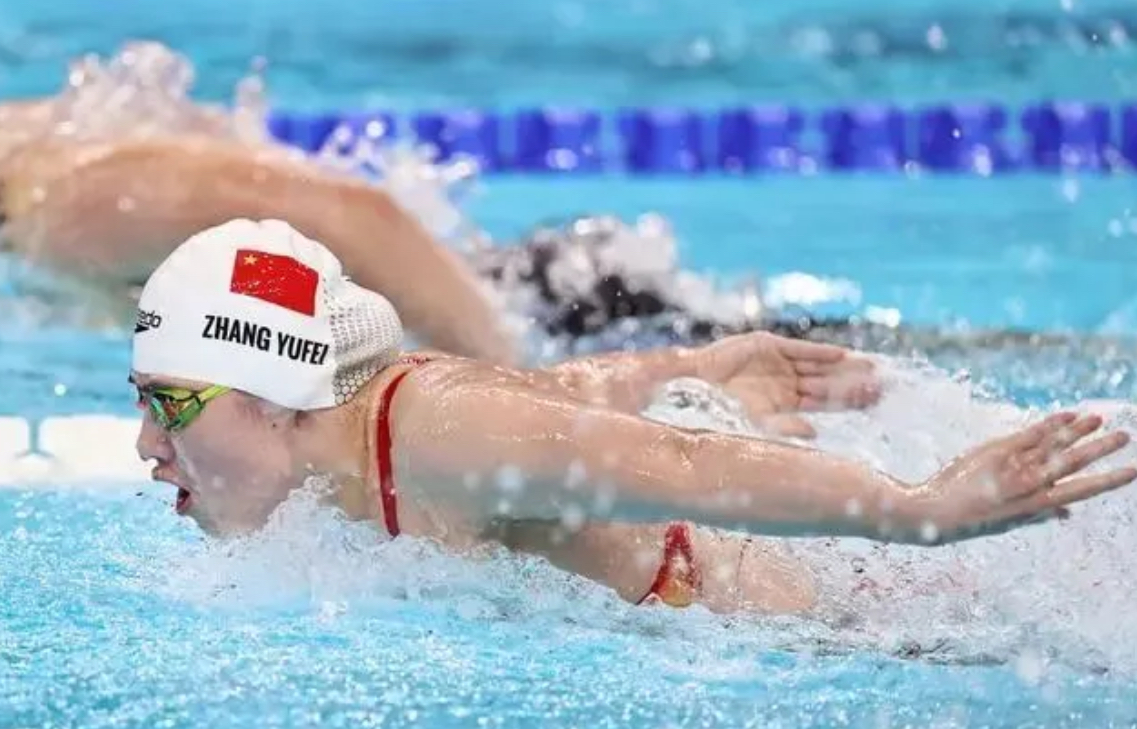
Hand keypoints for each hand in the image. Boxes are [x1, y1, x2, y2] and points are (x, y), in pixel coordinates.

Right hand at [694, 332, 880, 437]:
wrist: (691, 383)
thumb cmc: (719, 410)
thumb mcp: (756, 424)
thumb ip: (785, 428)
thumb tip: (814, 434)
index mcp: (785, 404)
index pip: (824, 402)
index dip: (848, 400)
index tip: (875, 401)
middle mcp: (785, 383)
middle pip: (826, 382)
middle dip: (852, 383)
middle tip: (882, 384)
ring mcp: (777, 363)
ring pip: (817, 365)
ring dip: (842, 367)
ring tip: (871, 368)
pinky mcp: (766, 344)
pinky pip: (799, 349)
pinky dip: (819, 352)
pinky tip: (842, 355)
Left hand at [904, 412, 1135, 543]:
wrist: (932, 514)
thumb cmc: (971, 518)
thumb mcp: (1008, 521)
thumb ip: (1039, 514)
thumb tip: (1067, 514)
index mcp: (1034, 506)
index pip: (1080, 491)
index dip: (1108, 480)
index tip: (1132, 471)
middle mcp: (1027, 486)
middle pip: (1072, 464)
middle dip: (1100, 450)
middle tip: (1126, 437)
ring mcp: (1011, 468)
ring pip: (1052, 446)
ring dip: (1078, 431)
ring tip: (1101, 420)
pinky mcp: (995, 452)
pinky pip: (1029, 435)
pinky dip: (1049, 424)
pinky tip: (1068, 415)